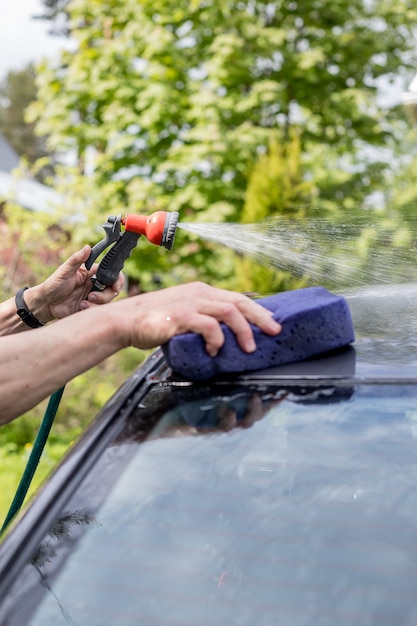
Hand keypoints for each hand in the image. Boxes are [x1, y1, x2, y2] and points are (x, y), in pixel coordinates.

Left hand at [30, 245, 124, 321]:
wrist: (46, 303)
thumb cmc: (54, 284)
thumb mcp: (65, 270)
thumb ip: (77, 259)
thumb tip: (87, 247)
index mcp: (92, 273)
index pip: (111, 274)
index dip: (117, 280)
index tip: (115, 286)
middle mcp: (95, 284)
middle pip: (113, 289)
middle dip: (106, 295)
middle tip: (92, 296)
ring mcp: (93, 296)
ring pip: (107, 301)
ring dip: (98, 302)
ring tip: (84, 302)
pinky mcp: (90, 307)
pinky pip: (98, 309)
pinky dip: (91, 309)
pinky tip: (81, 307)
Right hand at [118, 281, 281, 354]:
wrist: (126, 321)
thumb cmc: (155, 322)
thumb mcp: (184, 316)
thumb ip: (203, 321)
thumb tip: (224, 336)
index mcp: (202, 292)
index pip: (236, 298)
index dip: (257, 310)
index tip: (271, 322)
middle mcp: (199, 294)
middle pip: (238, 302)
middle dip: (260, 317)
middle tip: (274, 331)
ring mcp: (190, 303)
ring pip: (228, 311)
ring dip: (243, 331)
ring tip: (248, 348)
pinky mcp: (181, 316)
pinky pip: (208, 325)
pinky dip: (216, 339)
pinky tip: (214, 351)